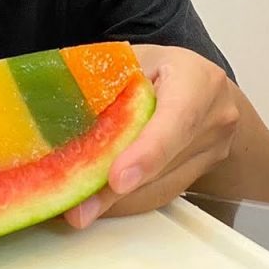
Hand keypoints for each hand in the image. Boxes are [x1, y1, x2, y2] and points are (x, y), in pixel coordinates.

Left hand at [63, 44, 239, 228]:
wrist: (207, 87)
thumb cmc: (163, 66)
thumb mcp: (135, 58)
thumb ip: (106, 75)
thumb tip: (55, 92)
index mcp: (198, 82)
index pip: (176, 121)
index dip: (147, 152)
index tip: (118, 178)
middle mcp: (213, 121)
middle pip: (163, 163)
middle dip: (117, 190)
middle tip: (79, 208)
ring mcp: (211, 152)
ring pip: (161, 185)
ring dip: (117, 202)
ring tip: (79, 210)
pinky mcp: (199, 174)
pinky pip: (161, 192)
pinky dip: (127, 200)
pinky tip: (96, 205)